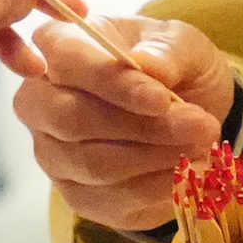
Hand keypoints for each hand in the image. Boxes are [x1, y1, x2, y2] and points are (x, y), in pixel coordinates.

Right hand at [13, 12, 232, 228]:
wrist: (188, 112)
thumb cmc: (172, 65)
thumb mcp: (183, 43)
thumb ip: (167, 49)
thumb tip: (148, 65)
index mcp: (60, 44)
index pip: (69, 61)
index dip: (113, 82)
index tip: (163, 100)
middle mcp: (41, 100)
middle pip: (69, 119)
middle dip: (139, 128)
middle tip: (198, 126)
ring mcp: (53, 152)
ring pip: (93, 164)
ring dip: (156, 158)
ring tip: (201, 145)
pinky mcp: (77, 194)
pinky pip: (113, 199)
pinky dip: (159, 187)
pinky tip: (190, 170)